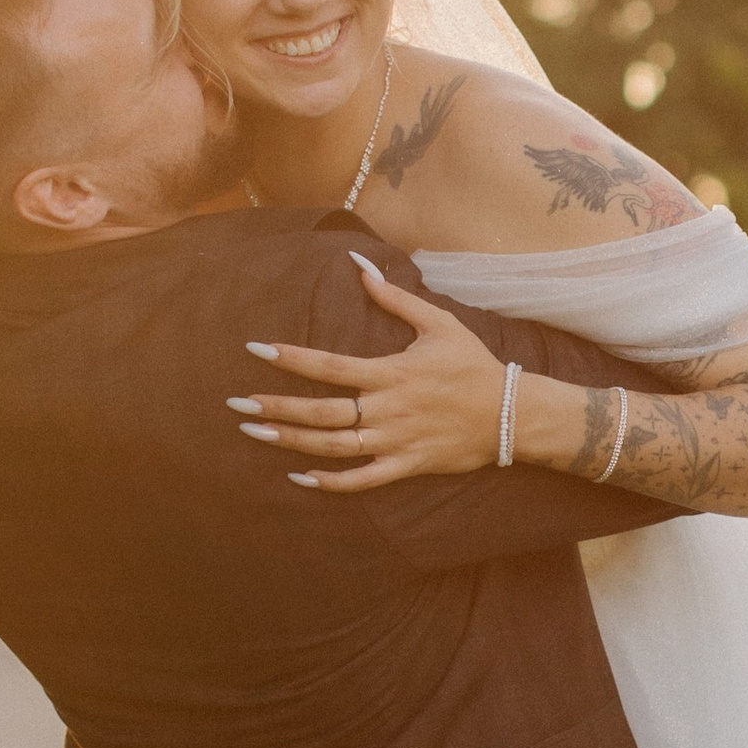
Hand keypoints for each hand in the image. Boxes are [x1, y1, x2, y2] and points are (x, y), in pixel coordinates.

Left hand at [227, 256, 510, 488]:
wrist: (512, 415)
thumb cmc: (473, 365)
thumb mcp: (438, 323)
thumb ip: (394, 296)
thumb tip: (359, 264)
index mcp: (391, 372)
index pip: (329, 365)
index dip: (289, 359)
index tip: (255, 351)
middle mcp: (387, 409)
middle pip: (320, 411)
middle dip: (275, 407)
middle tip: (236, 405)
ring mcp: (395, 442)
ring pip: (333, 447)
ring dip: (290, 442)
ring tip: (254, 434)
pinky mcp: (406, 466)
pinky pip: (362, 480)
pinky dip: (329, 483)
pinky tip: (298, 477)